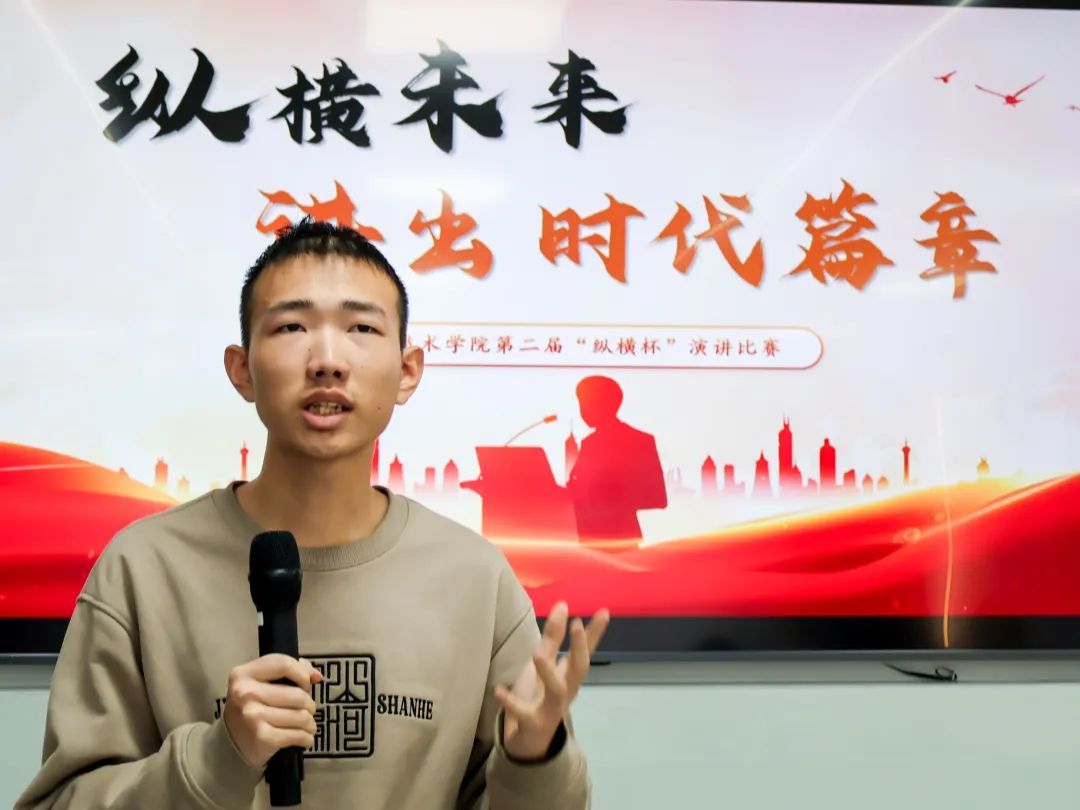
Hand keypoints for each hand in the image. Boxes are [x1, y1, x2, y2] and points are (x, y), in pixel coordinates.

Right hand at [223, 654, 323, 767]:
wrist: (231, 743)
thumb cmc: (252, 707)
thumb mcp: (262, 682)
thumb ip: (289, 670)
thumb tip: (316, 676)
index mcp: (244, 674)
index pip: (284, 664)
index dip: (302, 674)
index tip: (306, 685)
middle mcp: (246, 693)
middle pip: (298, 694)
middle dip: (310, 704)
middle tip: (307, 710)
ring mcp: (253, 716)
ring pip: (301, 716)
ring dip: (310, 723)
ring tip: (307, 725)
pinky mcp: (263, 737)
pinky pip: (297, 735)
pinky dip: (307, 738)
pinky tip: (305, 738)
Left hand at [495, 602, 609, 761]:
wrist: (531, 740)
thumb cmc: (539, 695)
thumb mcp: (546, 663)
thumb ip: (553, 637)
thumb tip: (563, 604)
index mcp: (570, 675)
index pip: (587, 650)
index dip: (595, 631)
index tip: (604, 611)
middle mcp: (566, 690)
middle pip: (579, 668)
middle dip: (579, 647)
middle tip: (576, 623)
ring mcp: (551, 707)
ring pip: (556, 690)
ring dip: (548, 672)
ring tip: (537, 655)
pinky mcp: (533, 722)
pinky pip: (523, 713)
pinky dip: (511, 702)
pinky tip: (499, 690)